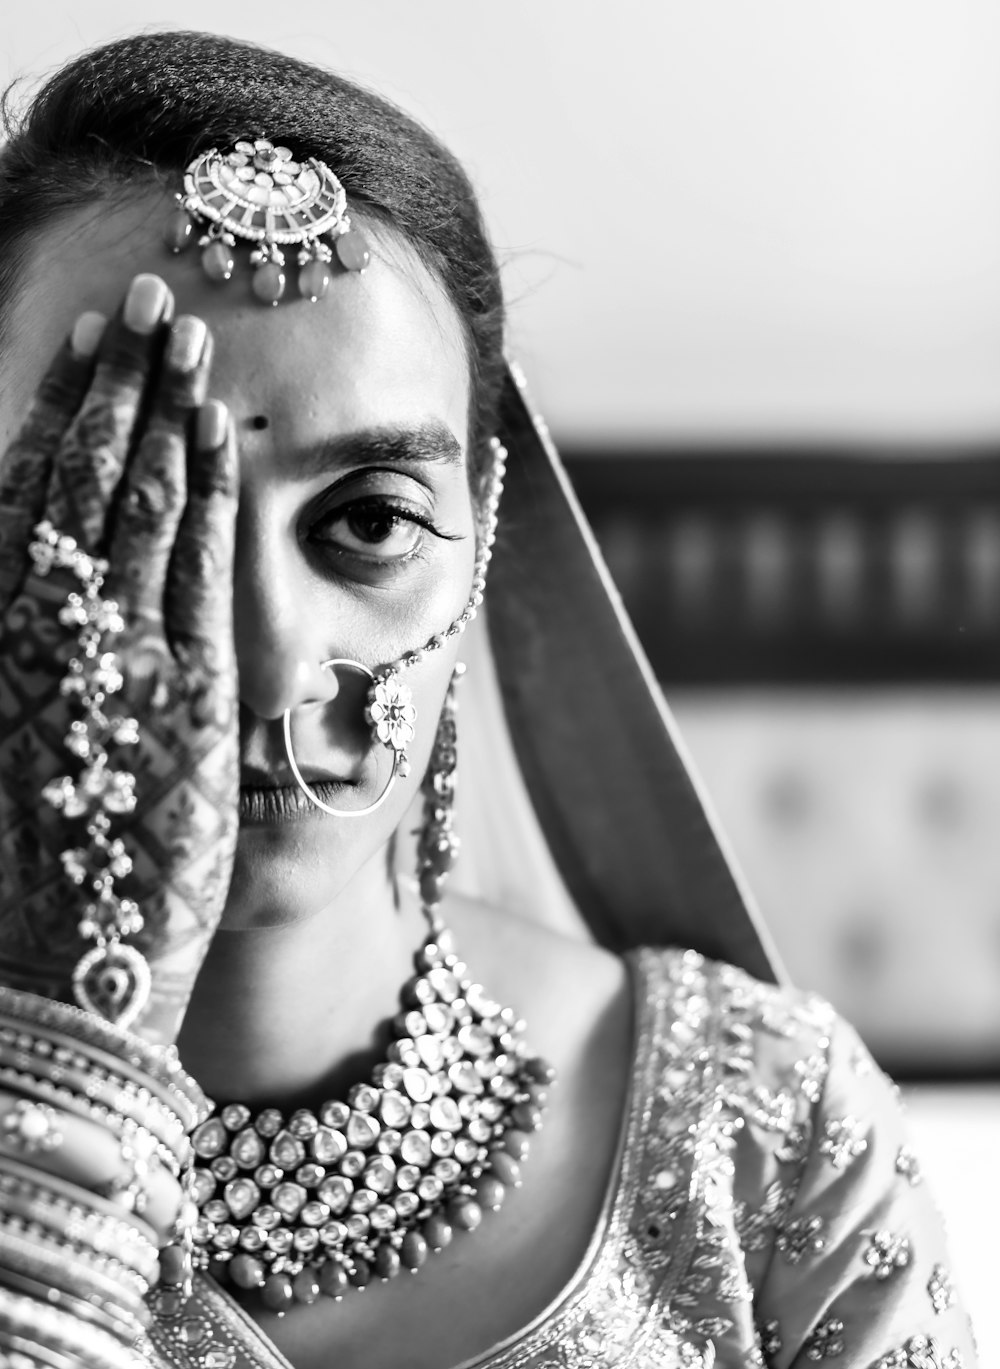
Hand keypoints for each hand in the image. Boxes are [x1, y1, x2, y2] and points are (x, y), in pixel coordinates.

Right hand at [0, 274, 239, 1045]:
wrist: (59, 977)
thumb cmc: (31, 875)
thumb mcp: (11, 746)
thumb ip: (28, 658)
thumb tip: (47, 575)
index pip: (31, 501)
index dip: (59, 414)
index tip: (87, 345)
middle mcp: (48, 638)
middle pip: (84, 481)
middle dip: (117, 384)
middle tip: (150, 297)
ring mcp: (119, 664)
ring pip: (141, 511)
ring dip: (165, 413)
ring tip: (189, 334)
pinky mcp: (187, 702)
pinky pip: (199, 577)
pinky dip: (208, 497)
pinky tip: (224, 435)